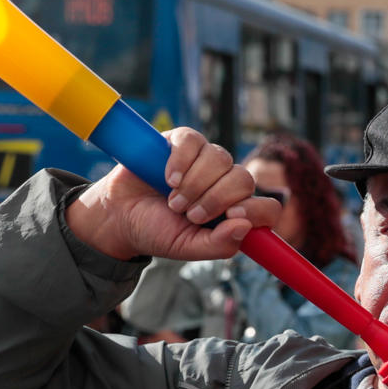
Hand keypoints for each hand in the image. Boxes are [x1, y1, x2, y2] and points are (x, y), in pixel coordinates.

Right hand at [67, 128, 282, 261]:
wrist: (120, 215)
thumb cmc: (157, 231)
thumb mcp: (187, 247)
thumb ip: (218, 245)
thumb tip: (245, 226)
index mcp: (234, 211)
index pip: (267, 207)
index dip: (256, 210)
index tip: (232, 216)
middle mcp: (225, 183)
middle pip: (245, 178)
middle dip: (216, 198)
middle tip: (189, 214)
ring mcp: (205, 160)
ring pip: (221, 158)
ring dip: (195, 183)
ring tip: (173, 200)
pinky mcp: (182, 142)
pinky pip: (194, 141)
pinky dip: (181, 161)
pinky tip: (167, 178)